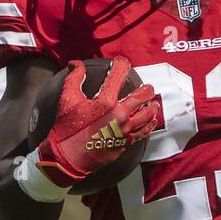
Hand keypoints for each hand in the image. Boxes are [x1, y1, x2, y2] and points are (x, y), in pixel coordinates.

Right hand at [36, 57, 159, 188]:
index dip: (121, 64)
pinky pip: (144, 132)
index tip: (121, 62)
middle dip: (146, 89)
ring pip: (147, 115)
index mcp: (105, 101)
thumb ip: (74, 78)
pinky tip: (151, 120)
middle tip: (147, 87)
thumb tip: (75, 63)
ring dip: (151, 107)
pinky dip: (149, 124)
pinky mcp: (126, 142)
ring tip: (153, 103)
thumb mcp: (67, 99)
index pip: (119, 74)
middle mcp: (119, 114)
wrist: (69, 157)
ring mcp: (125, 130)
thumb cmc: (67, 128)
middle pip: (141, 96)